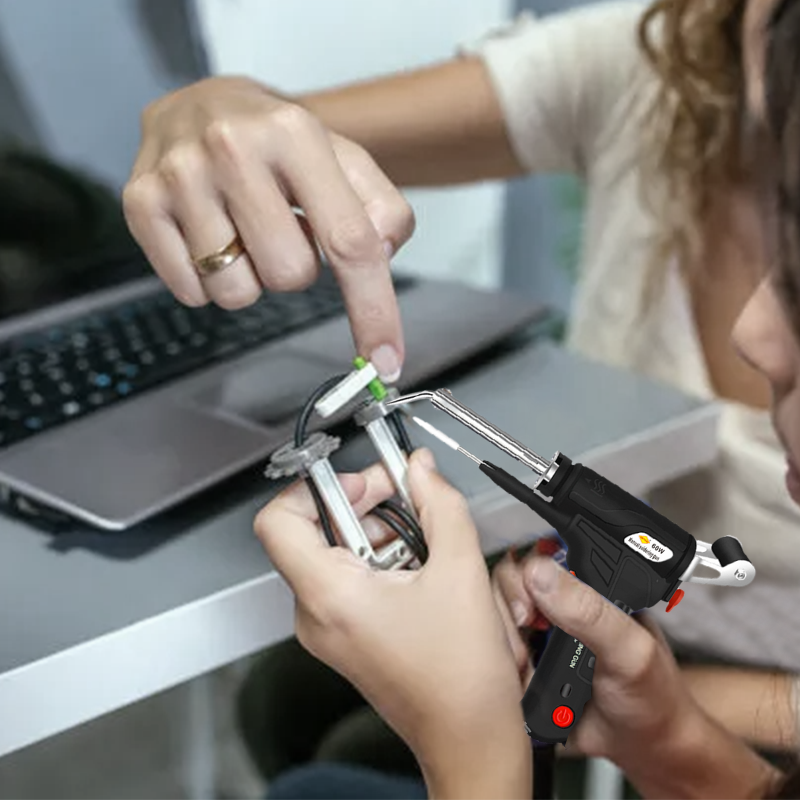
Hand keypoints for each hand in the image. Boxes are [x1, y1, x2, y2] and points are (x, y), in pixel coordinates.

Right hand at [123, 76, 413, 380]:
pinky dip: (210, 281)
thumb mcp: (344, 159)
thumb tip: (381, 256)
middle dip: (297, 269)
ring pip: (237, 294)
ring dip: (251, 278)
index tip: (386, 359)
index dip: (373, 309)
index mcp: (295, 133)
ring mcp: (179, 176)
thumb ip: (382, 210)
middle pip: (290, 276)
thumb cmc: (279, 143)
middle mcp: (232, 148)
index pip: (348, 242)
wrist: (202, 101)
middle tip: (282, 230)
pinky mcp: (141, 202)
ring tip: (243, 231)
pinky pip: (192, 294)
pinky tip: (210, 236)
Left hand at [255, 449, 530, 797]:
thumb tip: (422, 470)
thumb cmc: (459, 678)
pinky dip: (380, 557)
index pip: (278, 520)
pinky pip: (347, 577)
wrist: (467, 737)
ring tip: (423, 537)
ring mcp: (327, 627)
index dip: (315, 487)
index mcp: (329, 595)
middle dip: (362, 502)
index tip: (359, 480)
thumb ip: (440, 505)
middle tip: (405, 493)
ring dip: (377, 530)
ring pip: (334, 552)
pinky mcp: (344, 633)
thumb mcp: (460, 570)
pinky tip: (420, 564)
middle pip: (314, 530)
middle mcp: (316, 613)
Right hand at [492, 552, 779, 798]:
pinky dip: (505, 670)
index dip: (522, 576)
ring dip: (506, 645)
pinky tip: (524, 682)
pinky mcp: (527, 666)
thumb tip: (541, 574)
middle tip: (528, 633)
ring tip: (529, 666)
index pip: (537, 558)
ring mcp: (540, 636)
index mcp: (587, 587)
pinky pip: (497, 658)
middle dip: (508, 611)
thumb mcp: (629, 649)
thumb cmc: (653, 695)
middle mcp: (559, 605)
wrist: (646, 749)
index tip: (527, 607)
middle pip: (506, 584)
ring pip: (496, 619)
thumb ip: (590, 611)